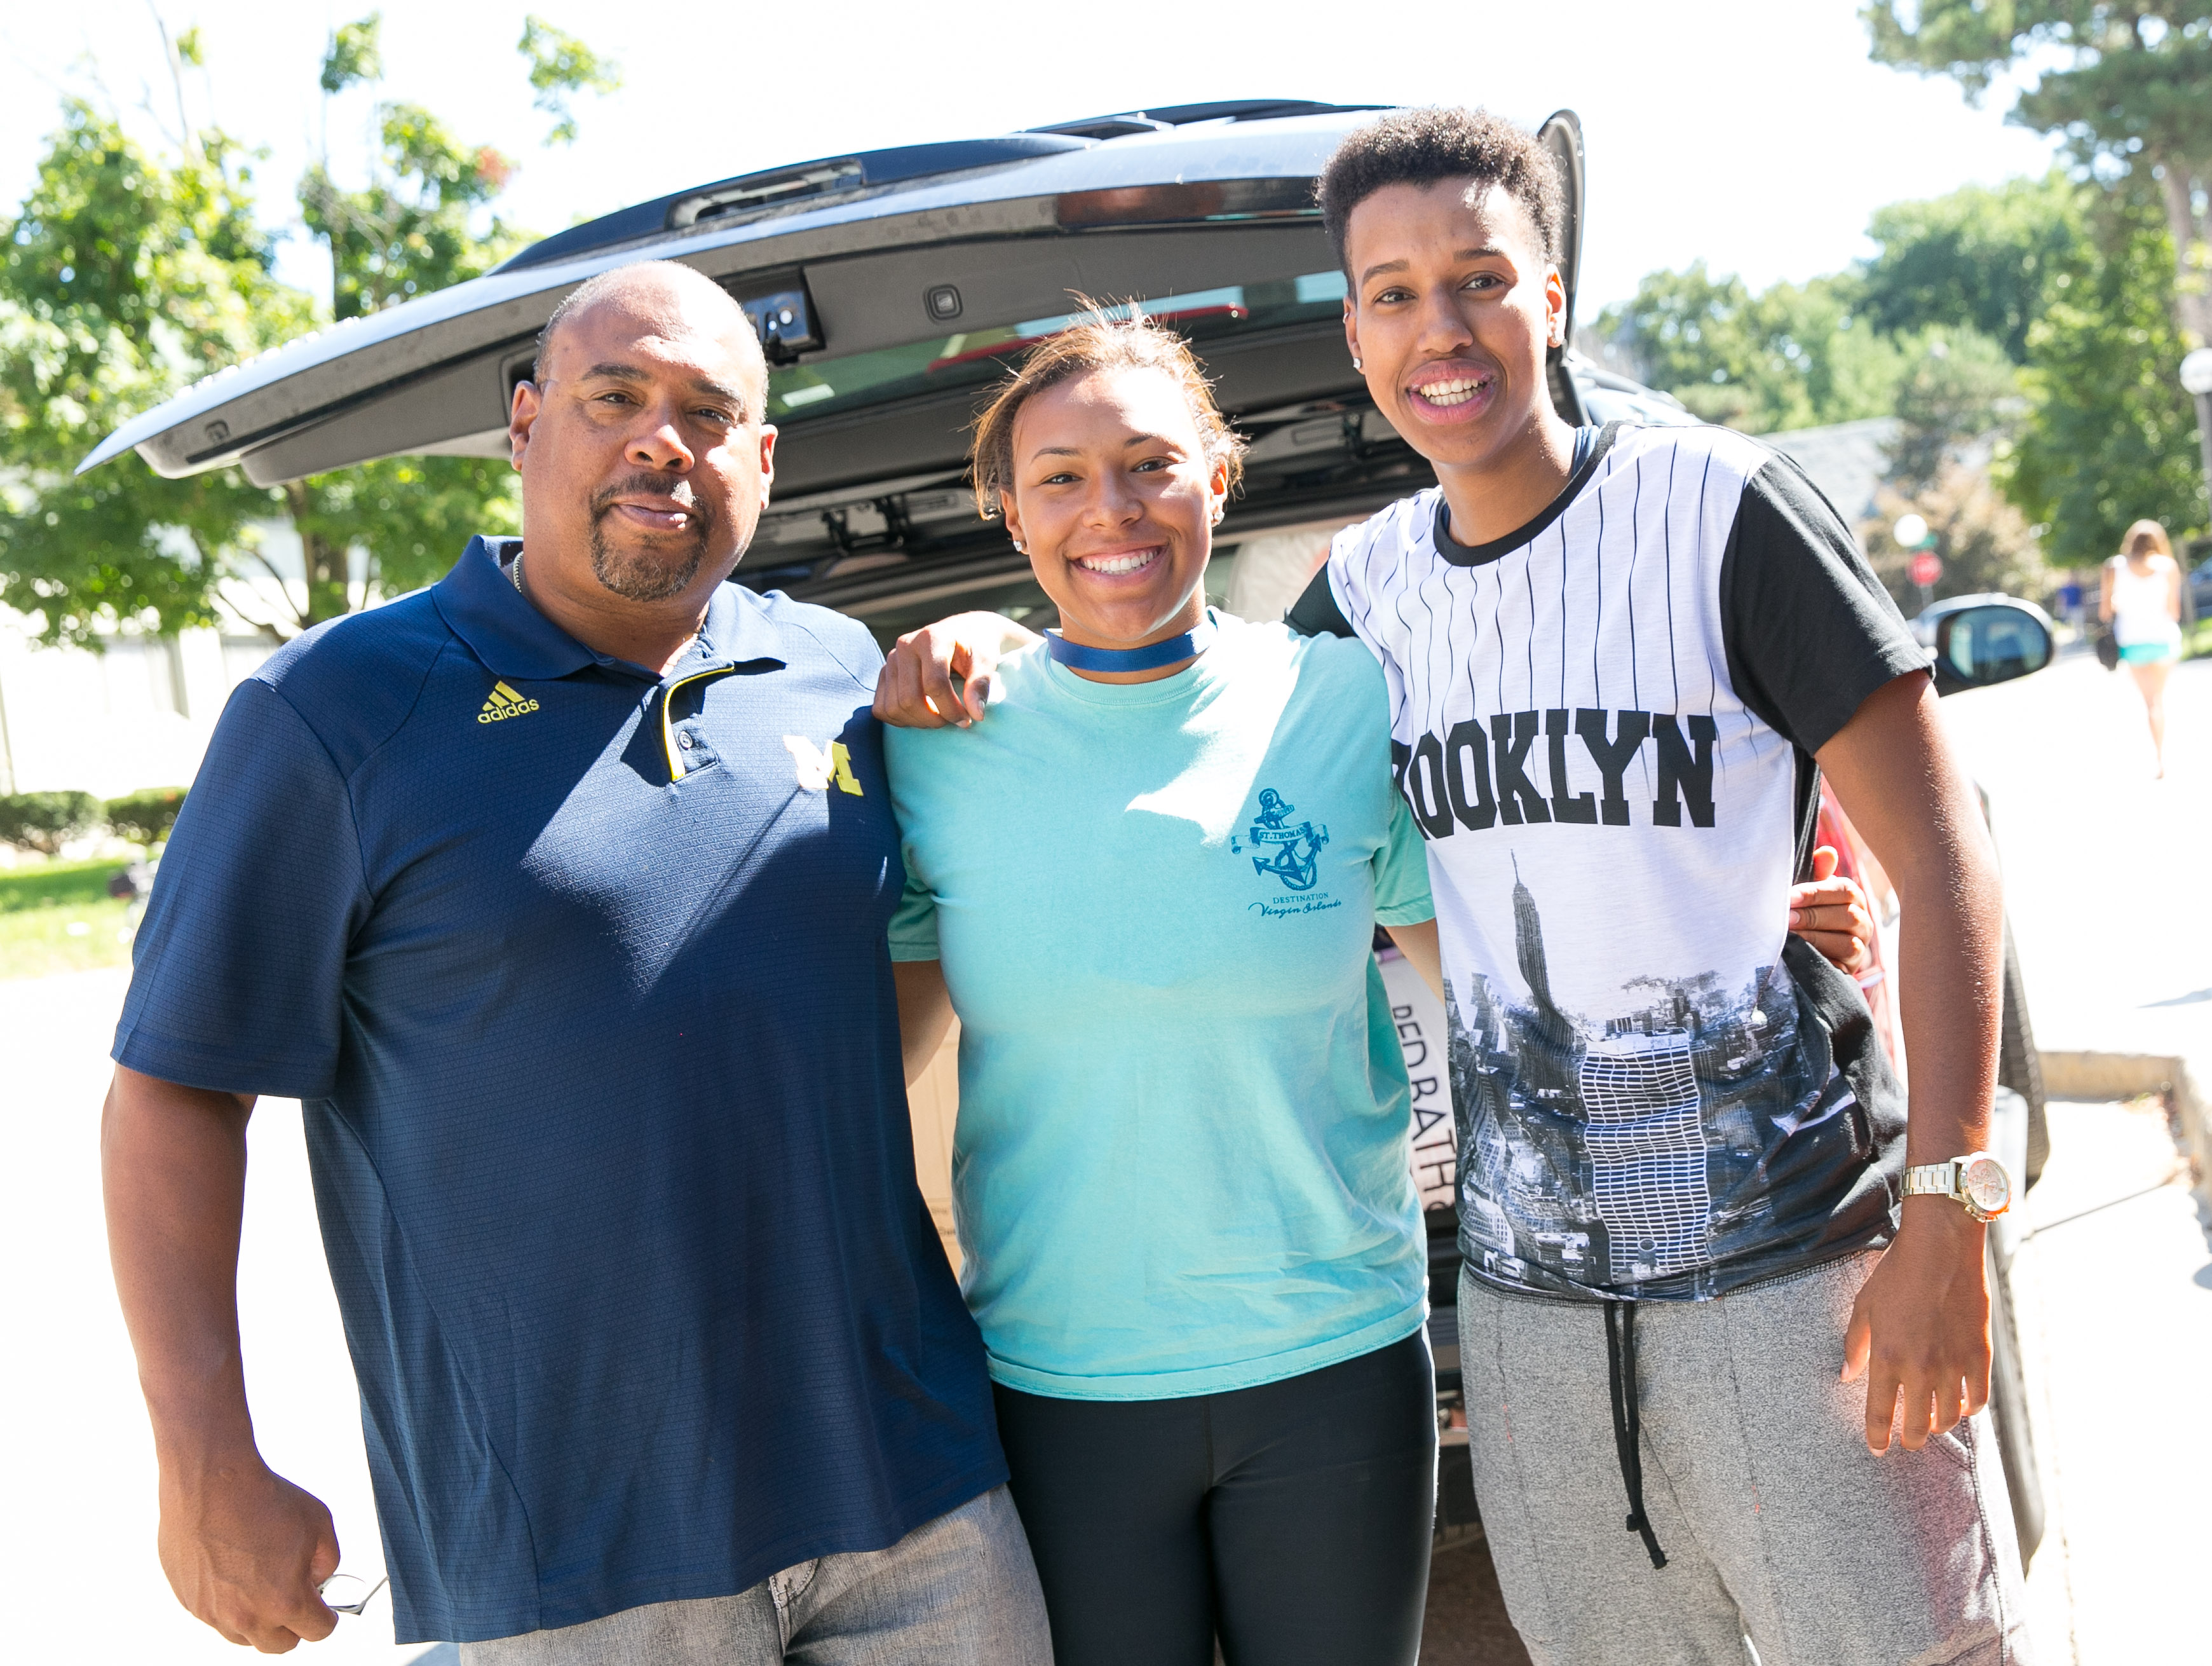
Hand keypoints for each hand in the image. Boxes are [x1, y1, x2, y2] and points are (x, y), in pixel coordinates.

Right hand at [157, 1457, 340, 1651]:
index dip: (326, 1617)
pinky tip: (234, 1571)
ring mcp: (213, 1612)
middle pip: (279, 1644)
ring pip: (245, 1636)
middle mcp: (246, 1616)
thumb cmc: (263, 1499)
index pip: (317, 1632)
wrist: (212, 1482)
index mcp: (284, 1601)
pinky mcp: (189, 1601)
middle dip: (293, 1625)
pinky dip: (229, 1604)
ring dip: (259, 1619)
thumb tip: (317, 1582)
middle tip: (295, 1597)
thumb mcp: (320, 1525)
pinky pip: (216, 1617)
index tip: (325, 1608)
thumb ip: (326, 1562)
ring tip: (261, 1581)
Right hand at [872, 613, 1039, 728]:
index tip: (967, 719)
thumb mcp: (986, 661)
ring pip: (894, 707)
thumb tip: (976, 714)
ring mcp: (891, 659)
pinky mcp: (884, 673)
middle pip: (909, 699)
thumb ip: (981, 684)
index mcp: (931, 637)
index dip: (951, 709)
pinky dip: (901, 720)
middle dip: (934, 719)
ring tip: (940, 717)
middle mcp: (905, 645)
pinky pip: (882, 708)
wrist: (964, 633)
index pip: (934, 684)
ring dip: (918, 722)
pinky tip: (922, 715)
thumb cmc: (977, 647)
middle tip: (953, 720)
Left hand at [1788, 846, 1873, 976]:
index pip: (1843, 890)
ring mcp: (1860, 946)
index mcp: (1852, 897)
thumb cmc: (1805, 911)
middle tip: (1786, 919)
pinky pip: (1842, 965)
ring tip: (1790, 937)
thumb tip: (1827, 852)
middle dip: (1813, 917)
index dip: (1816, 893)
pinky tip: (1800, 956)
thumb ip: (1816, 873)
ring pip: (1847, 942)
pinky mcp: (1851, 968)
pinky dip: (1821, 959)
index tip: (1789, 897)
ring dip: (1816, 938)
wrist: (1806, 949)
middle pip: (1847, 916)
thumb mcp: (1808, 892)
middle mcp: (1863, 921)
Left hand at [1841, 1202, 1990, 1452]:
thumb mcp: (1863, 1307)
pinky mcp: (1980, 1356)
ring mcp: (1953, 1365)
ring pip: (1949, 1418)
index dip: (1877, 1436)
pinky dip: (1968, 1409)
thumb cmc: (1895, 1274)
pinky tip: (1960, 1406)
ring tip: (1931, 1424)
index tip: (1876, 1449)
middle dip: (1909, 1439)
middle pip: (1917, 1424)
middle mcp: (1921, 1368)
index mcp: (1887, 1357)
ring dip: (1938, 1427)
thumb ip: (1855, 1345)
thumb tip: (1846, 1376)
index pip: (1879, 1413)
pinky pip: (1978, 1399)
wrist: (1940, 1250)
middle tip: (1906, 1440)